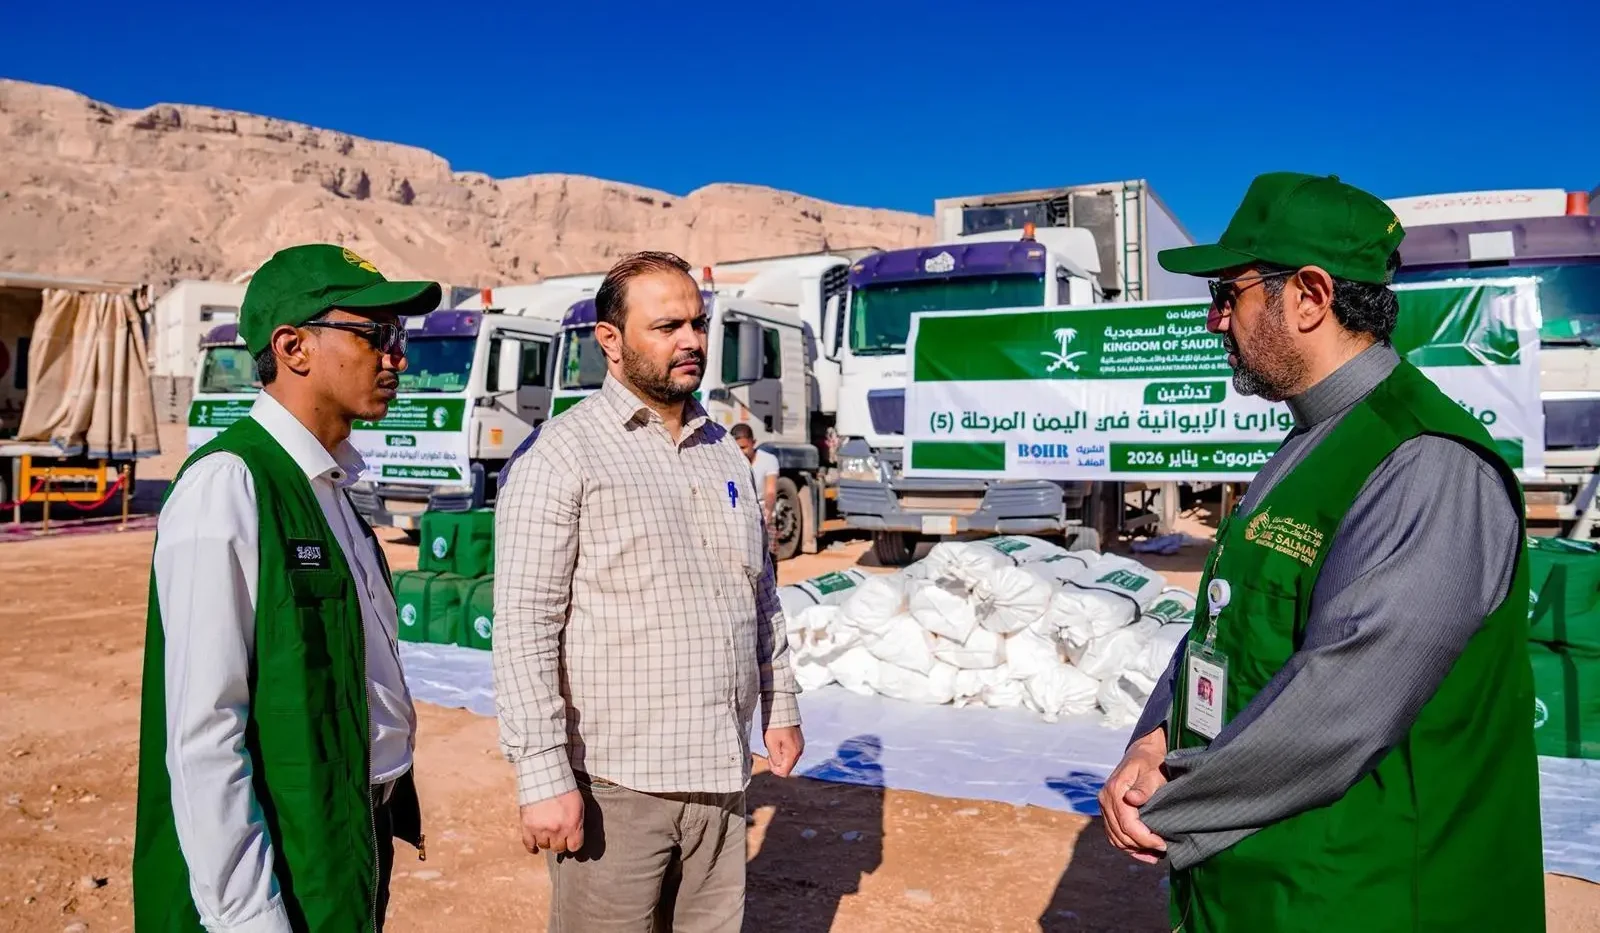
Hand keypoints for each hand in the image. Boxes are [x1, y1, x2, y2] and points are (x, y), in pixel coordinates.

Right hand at [519, 789, 584, 854]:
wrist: (545, 776)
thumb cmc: (564, 789)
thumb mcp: (579, 805)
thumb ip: (577, 823)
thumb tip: (575, 836)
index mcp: (572, 825)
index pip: (575, 846)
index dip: (573, 844)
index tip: (571, 841)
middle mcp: (557, 830)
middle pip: (559, 848)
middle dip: (560, 842)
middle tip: (558, 835)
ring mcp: (541, 829)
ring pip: (544, 846)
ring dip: (547, 841)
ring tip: (547, 834)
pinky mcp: (527, 826)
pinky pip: (529, 844)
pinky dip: (532, 847)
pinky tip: (535, 847)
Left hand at [764, 726, 803, 776]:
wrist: (782, 711)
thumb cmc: (775, 727)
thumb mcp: (771, 744)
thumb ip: (775, 758)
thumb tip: (778, 766)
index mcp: (793, 753)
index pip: (784, 772)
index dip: (774, 769)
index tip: (769, 758)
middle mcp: (799, 751)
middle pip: (787, 767)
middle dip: (777, 762)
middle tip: (770, 751)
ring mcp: (800, 746)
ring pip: (789, 760)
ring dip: (780, 756)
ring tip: (774, 745)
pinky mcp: (798, 742)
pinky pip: (790, 753)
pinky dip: (783, 751)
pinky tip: (779, 743)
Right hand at [1099, 729, 1168, 863]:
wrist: (1142, 753)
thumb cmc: (1151, 762)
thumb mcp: (1152, 772)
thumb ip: (1144, 787)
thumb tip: (1132, 800)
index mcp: (1115, 790)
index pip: (1127, 823)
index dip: (1145, 838)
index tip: (1162, 844)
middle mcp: (1105, 799)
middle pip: (1120, 834)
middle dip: (1142, 846)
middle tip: (1163, 850)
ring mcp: (1104, 806)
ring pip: (1116, 838)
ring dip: (1134, 849)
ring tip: (1155, 854)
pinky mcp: (1108, 811)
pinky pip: (1114, 835)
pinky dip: (1127, 846)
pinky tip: (1143, 852)